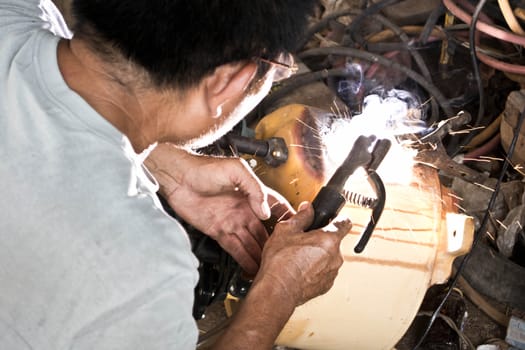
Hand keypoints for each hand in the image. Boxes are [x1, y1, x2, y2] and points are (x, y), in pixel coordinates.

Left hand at [146, 143, 293, 274]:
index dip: (288, 218)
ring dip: (261, 256)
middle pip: (265, 232)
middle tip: (285, 260)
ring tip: (271, 269)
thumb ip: (254, 189)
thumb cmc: (204, 167)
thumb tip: (264, 212)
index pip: (277, 208)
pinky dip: (244, 259)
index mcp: (252, 193)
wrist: (178, 177)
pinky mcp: (218, 231)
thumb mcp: (236, 170)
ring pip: (251, 243)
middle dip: (275, 245)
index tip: (299, 230)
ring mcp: (232, 221)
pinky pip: (235, 248)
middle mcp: (245, 209)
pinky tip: (252, 268)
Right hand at [255, 202, 351, 305]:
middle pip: (333, 241)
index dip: (338, 218)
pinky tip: (299, 269)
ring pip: (328, 258)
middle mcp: (335, 256)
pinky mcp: (325, 286)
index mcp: (329, 239)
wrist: (277, 290)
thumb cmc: (281, 262)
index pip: (344, 222)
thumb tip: (307, 208)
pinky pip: (323, 272)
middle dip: (320, 239)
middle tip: (303, 240)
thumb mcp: (286, 230)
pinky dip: (314, 270)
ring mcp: (332, 273)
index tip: (333, 218)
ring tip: (298, 257)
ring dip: (318, 256)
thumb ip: (301, 217)